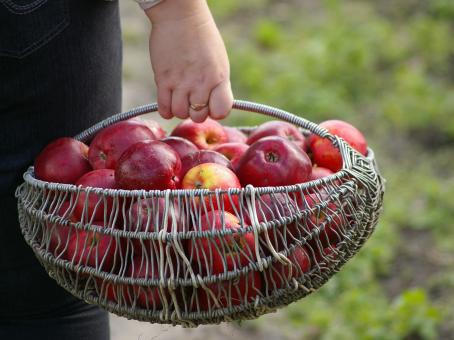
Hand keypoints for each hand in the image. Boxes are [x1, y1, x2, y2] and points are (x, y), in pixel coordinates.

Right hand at [145, 0, 232, 121]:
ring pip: (180, 113)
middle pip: (198, 116)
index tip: (211, 105)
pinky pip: (164, 108)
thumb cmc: (202, 37)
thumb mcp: (219, 61)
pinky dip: (166, 110)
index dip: (215, 112)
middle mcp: (201, 83)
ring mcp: (181, 82)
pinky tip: (169, 101)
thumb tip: (214, 105)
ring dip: (180, 109)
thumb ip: (218, 84)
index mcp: (219, 77)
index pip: (221, 111)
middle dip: (196, 111)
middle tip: (192, 99)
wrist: (180, 16)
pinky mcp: (163, 80)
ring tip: (180, 97)